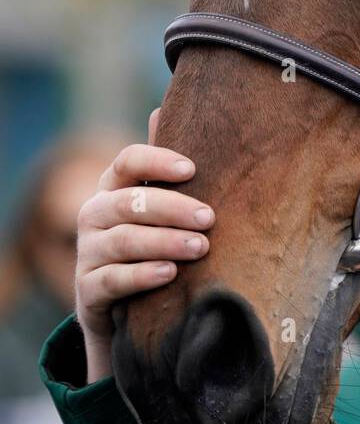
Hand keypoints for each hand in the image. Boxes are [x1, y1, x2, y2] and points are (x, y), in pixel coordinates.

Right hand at [75, 109, 213, 382]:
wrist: (125, 314)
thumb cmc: (150, 245)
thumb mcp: (158, 209)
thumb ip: (161, 169)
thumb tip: (162, 109)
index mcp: (112, 188)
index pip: (127, 162)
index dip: (157, 161)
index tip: (191, 169)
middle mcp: (93, 215)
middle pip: (129, 203)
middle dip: (172, 208)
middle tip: (209, 218)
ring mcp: (87, 253)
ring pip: (124, 241)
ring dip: (165, 242)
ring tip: (200, 246)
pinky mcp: (86, 292)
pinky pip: (112, 280)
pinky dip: (142, 275)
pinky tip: (170, 273)